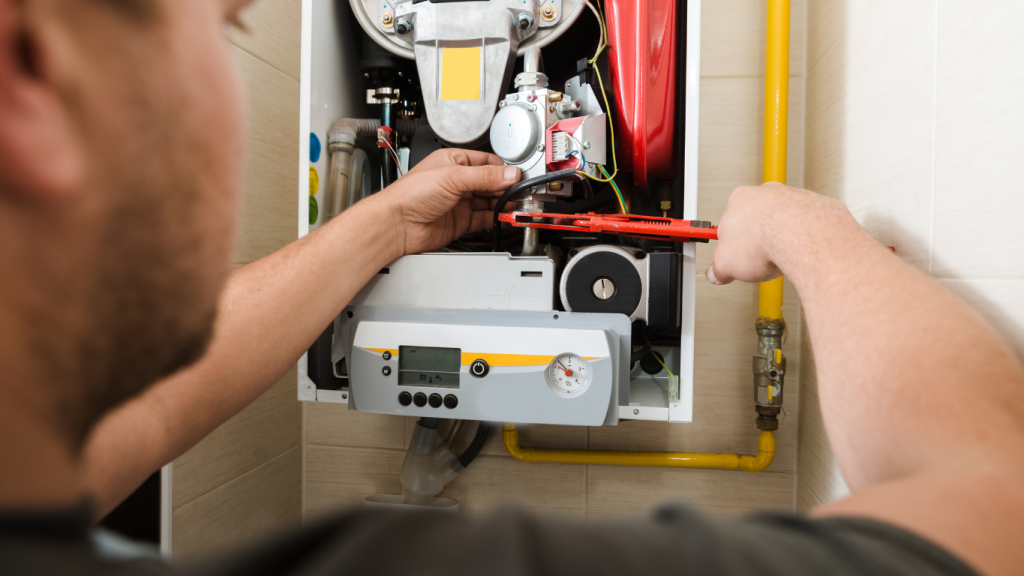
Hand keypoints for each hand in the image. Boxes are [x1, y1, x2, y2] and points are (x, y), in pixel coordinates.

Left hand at [372, 149, 519, 257]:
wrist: (397, 225)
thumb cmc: (411, 194)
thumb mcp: (452, 177)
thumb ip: (484, 176)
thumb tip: (509, 174)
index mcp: (454, 162)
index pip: (487, 162)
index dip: (502, 170)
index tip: (516, 177)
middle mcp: (458, 181)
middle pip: (491, 182)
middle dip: (505, 188)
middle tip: (519, 194)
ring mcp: (460, 202)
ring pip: (489, 201)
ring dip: (503, 204)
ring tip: (515, 206)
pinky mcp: (461, 222)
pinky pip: (484, 218)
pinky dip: (496, 218)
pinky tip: (503, 217)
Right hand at [706, 182, 849, 284]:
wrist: (802, 236)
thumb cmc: (766, 238)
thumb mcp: (726, 263)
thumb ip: (718, 268)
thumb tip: (717, 273)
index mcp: (739, 199)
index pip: (729, 222)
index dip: (730, 243)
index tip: (732, 255)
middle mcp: (766, 193)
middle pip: (757, 218)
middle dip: (757, 238)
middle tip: (757, 258)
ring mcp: (791, 197)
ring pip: (783, 219)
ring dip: (780, 237)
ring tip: (779, 258)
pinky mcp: (814, 207)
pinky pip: (805, 224)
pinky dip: (801, 238)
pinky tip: (797, 253)